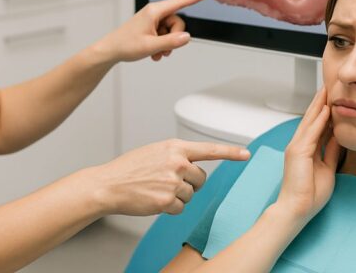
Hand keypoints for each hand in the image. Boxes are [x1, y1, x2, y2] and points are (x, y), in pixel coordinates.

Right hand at [89, 139, 250, 216]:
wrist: (109, 184)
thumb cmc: (129, 169)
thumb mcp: (155, 152)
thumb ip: (176, 156)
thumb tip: (192, 167)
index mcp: (174, 147)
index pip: (209, 149)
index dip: (230, 152)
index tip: (246, 154)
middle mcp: (177, 162)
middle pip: (201, 179)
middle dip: (189, 183)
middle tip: (168, 182)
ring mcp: (172, 182)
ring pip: (190, 195)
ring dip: (177, 196)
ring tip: (156, 189)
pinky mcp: (167, 201)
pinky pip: (180, 208)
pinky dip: (169, 207)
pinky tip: (154, 200)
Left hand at [94, 0, 210, 63]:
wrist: (110, 50)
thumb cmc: (125, 45)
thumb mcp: (150, 46)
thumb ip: (170, 42)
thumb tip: (187, 37)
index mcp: (154, 11)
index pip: (180, 2)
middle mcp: (154, 12)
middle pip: (178, 22)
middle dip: (174, 37)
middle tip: (163, 50)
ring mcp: (152, 20)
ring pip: (172, 30)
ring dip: (167, 44)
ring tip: (156, 54)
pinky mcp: (150, 27)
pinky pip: (165, 34)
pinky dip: (162, 45)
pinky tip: (153, 53)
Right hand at [275, 86, 341, 222]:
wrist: (296, 208)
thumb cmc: (309, 194)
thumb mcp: (327, 168)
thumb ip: (331, 151)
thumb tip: (338, 136)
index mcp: (305, 150)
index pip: (316, 126)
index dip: (323, 112)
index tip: (331, 99)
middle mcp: (298, 145)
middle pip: (311, 119)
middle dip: (319, 102)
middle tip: (327, 87)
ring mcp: (296, 147)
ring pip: (310, 121)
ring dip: (318, 105)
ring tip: (326, 91)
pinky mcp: (298, 152)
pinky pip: (311, 133)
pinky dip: (319, 120)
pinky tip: (325, 109)